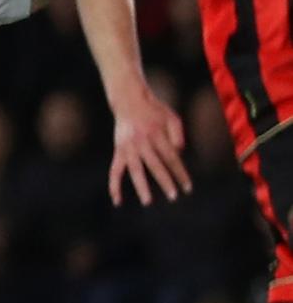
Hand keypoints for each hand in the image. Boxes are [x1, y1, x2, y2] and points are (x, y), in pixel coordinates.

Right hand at [106, 86, 187, 205]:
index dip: (180, 173)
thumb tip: (178, 155)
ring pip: (134, 170)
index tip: (187, 187)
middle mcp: (141, 142)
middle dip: (165, 182)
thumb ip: (178, 135)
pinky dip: (114, 186)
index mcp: (157, 134)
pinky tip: (118, 200)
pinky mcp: (118, 151)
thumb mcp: (172, 117)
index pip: (171, 158)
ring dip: (141, 186)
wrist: (129, 101)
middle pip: (155, 165)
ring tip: (148, 202)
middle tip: (174, 197)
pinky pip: (114, 171)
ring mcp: (128, 147)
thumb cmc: (154, 110)